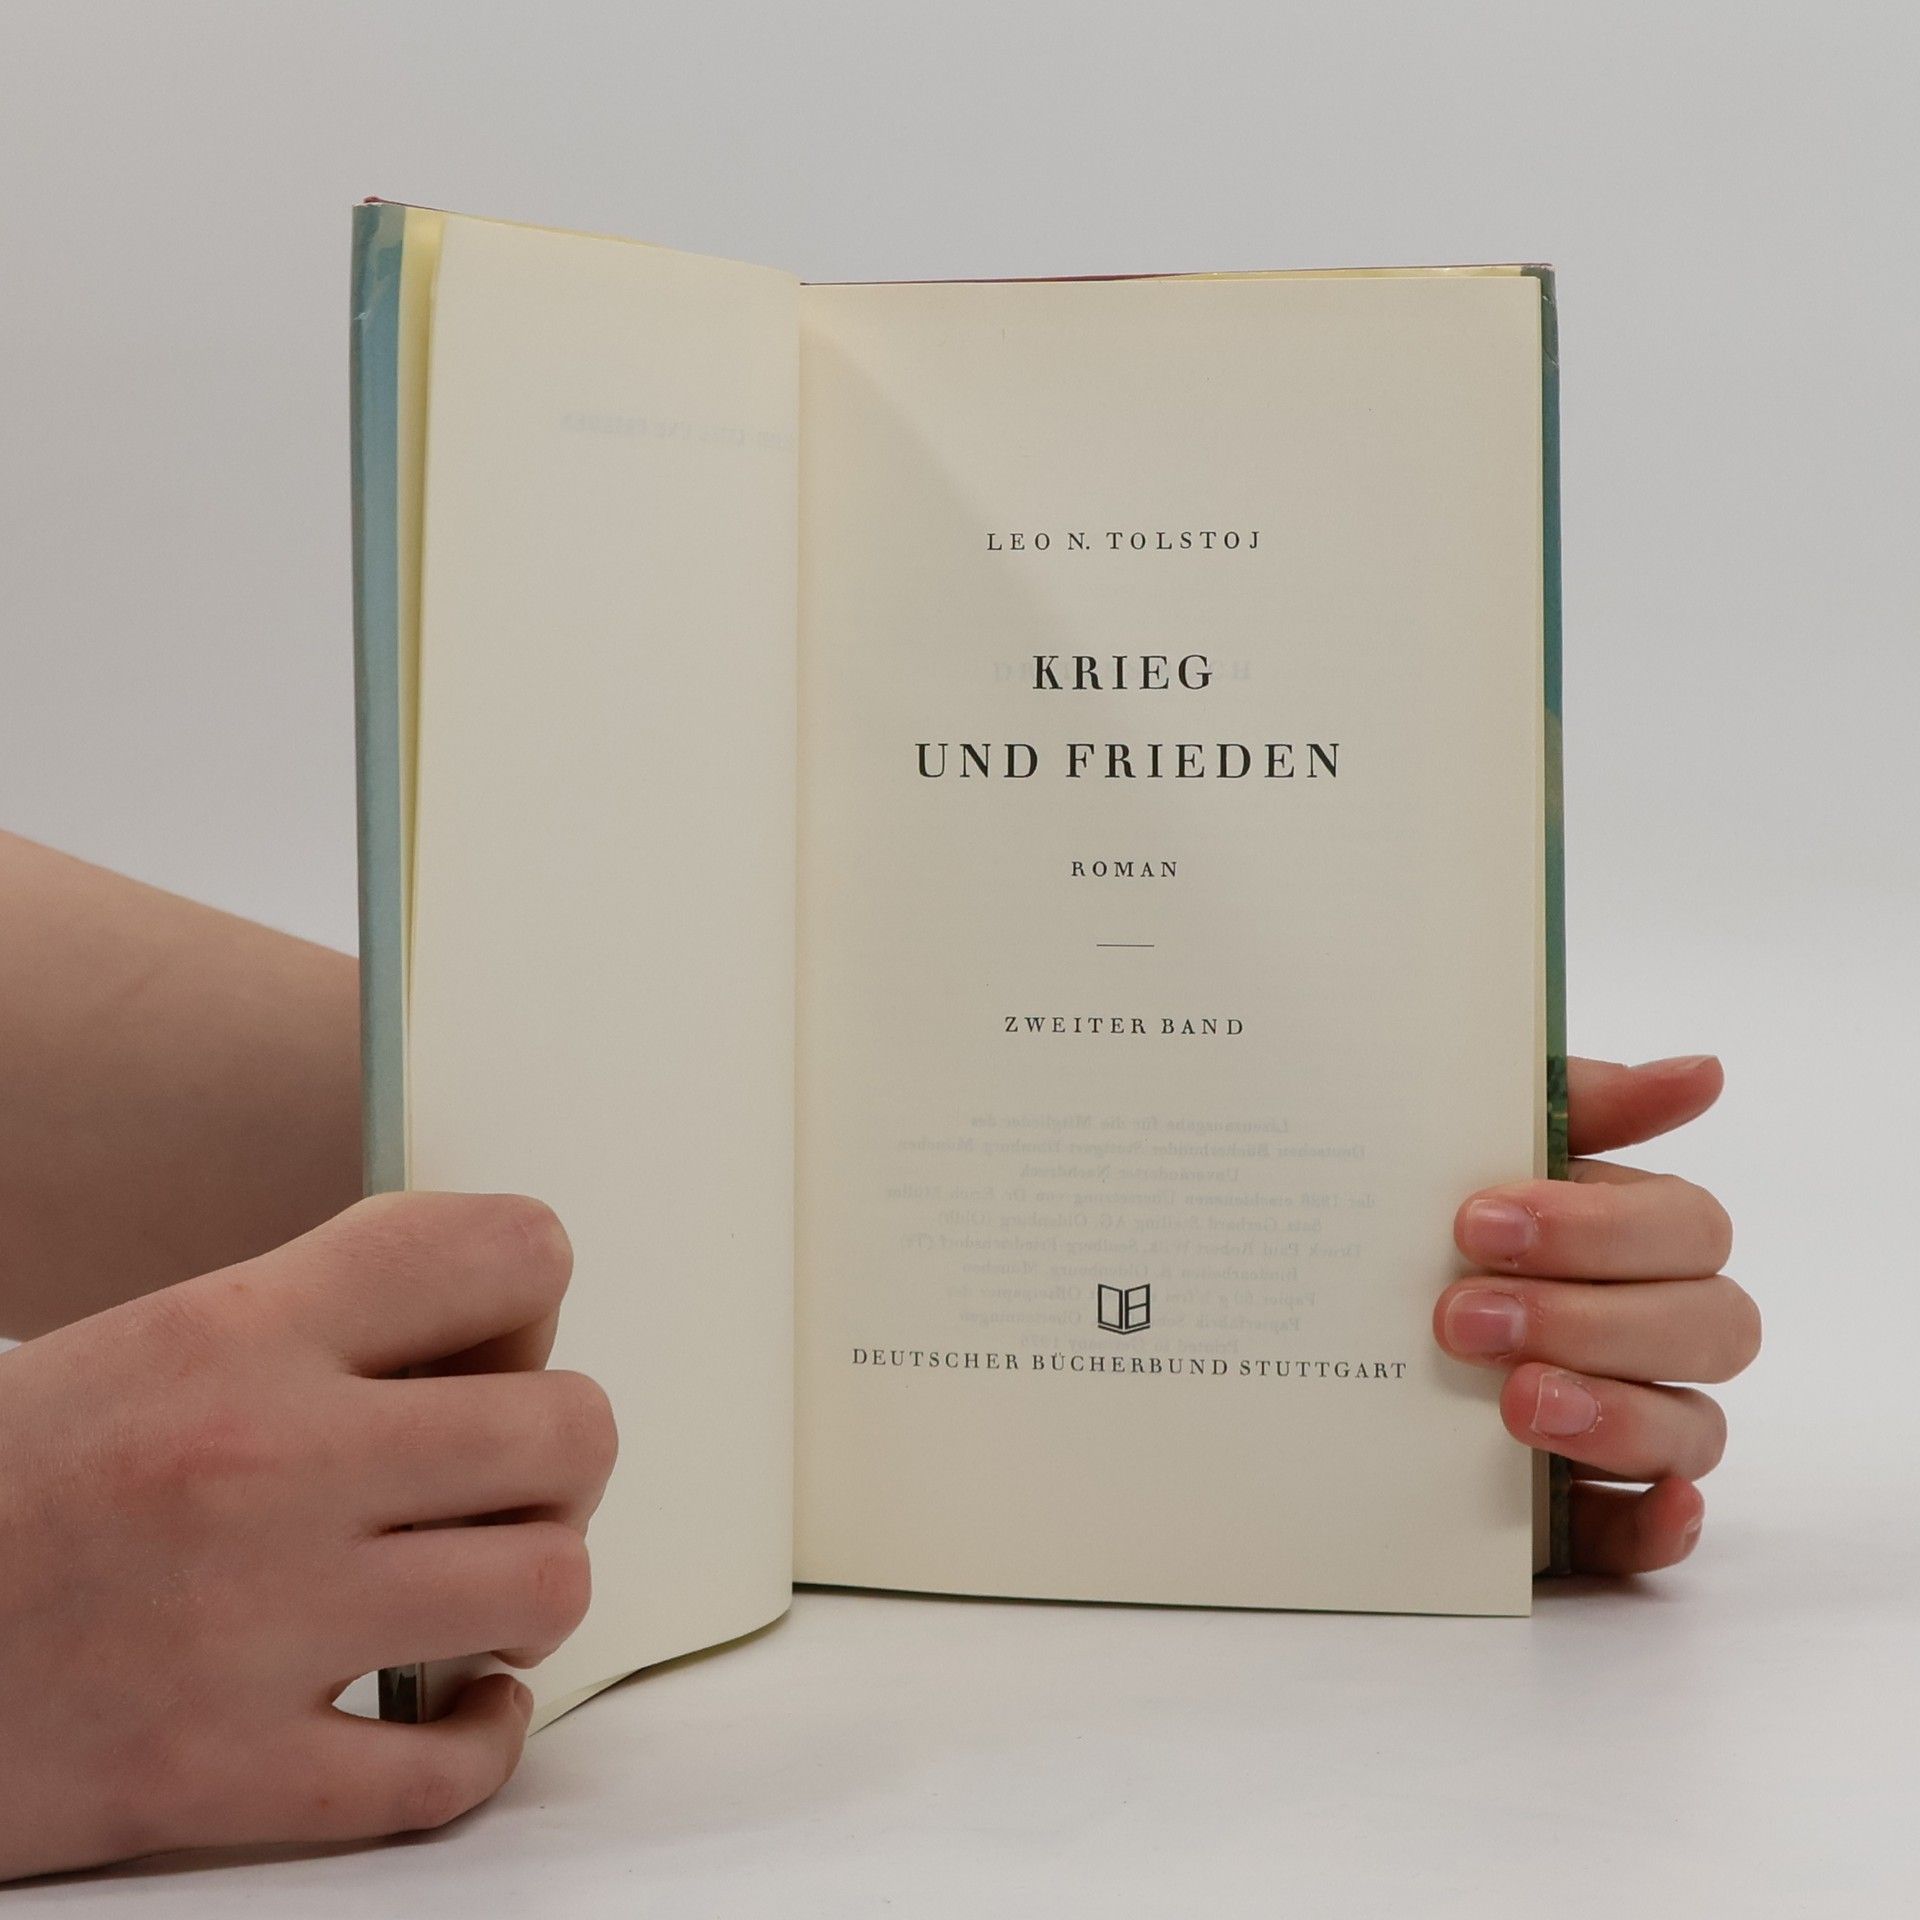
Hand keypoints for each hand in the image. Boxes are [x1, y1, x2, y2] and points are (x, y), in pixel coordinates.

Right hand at [0, 1192, 616, 1880]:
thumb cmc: (25, 1481)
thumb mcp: (169, 1337)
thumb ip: (342, 1315)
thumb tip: (518, 1329)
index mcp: (242, 1330)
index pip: (509, 1252)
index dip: (528, 1305)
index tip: (482, 1354)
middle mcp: (262, 1463)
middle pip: (570, 1430)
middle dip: (556, 1459)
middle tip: (486, 1485)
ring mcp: (249, 1627)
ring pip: (545, 1588)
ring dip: (527, 1593)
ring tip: (464, 1592)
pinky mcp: (220, 1776)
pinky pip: (446, 1771)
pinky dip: (477, 1739)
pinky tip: (445, 1704)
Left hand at [1433, 1055, 1758, 1574]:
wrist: (1289, 1336)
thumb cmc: (1400, 1224)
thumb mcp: (1455, 1148)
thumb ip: (1567, 1101)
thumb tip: (1700, 1072)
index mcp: (1620, 1234)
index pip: (1686, 1226)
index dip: (1601, 1227)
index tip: (1476, 1222)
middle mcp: (1638, 1326)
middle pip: (1709, 1324)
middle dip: (1591, 1317)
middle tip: (1463, 1316)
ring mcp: (1620, 1421)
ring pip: (1694, 1425)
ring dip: (1617, 1413)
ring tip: (1513, 1401)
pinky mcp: (1583, 1510)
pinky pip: (1656, 1532)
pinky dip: (1664, 1523)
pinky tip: (1653, 1504)